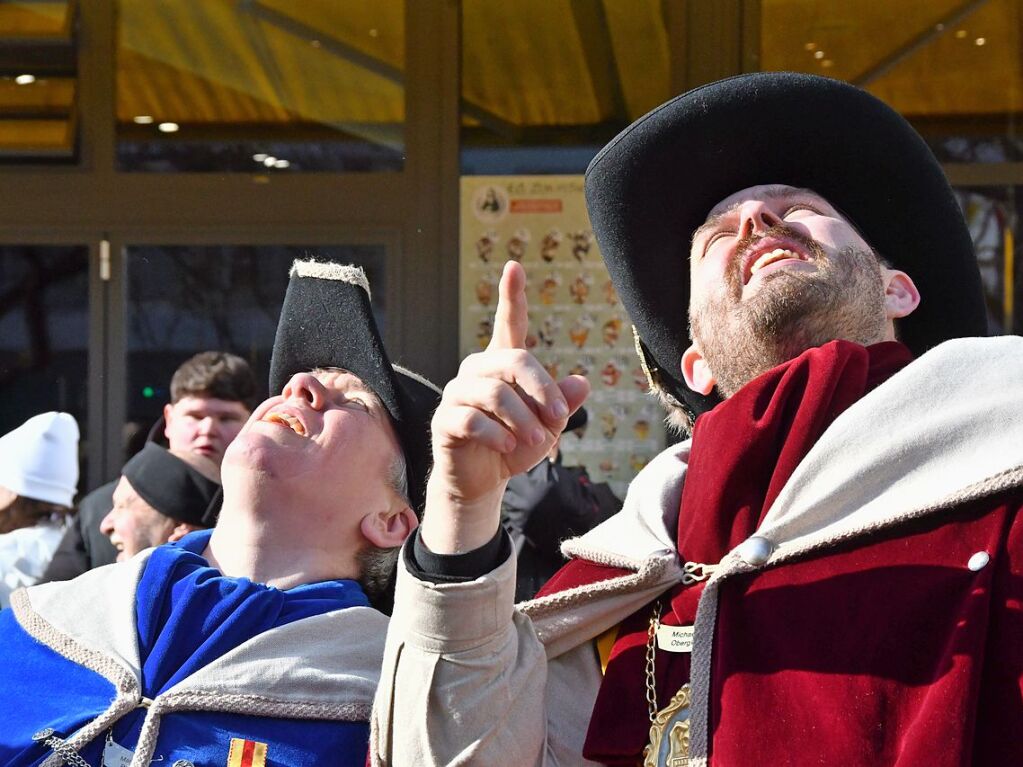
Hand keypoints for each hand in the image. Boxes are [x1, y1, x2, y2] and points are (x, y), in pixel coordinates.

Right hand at [422, 261, 589, 553]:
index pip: (509, 325)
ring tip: (535, 443)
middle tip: (559, 417)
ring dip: (523, 420)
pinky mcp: (444, 420)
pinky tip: (508, 447)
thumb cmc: (514, 447)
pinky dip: (496, 434)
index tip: (515, 267)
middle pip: (514, 361)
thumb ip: (561, 404)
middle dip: (542, 389)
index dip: (512, 296)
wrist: (481, 482)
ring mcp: (457, 394)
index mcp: (503, 365)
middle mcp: (477, 371)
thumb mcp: (547, 427)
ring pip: (495, 393)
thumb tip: (582, 383)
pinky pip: (471, 419)